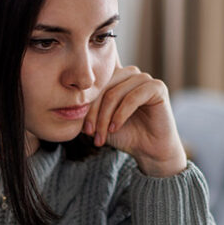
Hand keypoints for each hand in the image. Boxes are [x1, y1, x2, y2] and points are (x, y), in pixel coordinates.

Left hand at [83, 62, 187, 176]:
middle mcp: (130, 74)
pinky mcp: (157, 87)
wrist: (149, 150)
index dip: (87, 106)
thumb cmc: (125, 135)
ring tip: (102, 135)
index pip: (95, 85)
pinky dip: (120, 114)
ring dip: (105, 116)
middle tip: (91, 133)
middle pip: (103, 87)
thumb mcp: (99, 122)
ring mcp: (145, 79)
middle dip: (94, 112)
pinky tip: (114, 128)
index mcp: (116, 77)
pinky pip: (132, 97)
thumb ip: (86, 111)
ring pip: (115, 93)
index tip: (84, 129)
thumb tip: (66, 105)